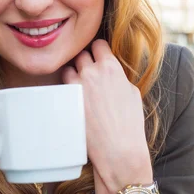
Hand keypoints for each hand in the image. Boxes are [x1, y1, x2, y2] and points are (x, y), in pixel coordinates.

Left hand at [62, 40, 152, 193]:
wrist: (119, 149)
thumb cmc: (130, 124)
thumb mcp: (132, 93)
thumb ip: (118, 77)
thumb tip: (110, 73)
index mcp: (111, 68)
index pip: (98, 44)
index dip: (98, 50)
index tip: (97, 56)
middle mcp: (91, 72)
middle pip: (81, 55)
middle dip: (84, 61)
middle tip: (88, 74)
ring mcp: (76, 86)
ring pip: (68, 69)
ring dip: (72, 75)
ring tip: (79, 88)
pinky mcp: (65, 101)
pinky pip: (61, 88)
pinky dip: (65, 91)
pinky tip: (72, 100)